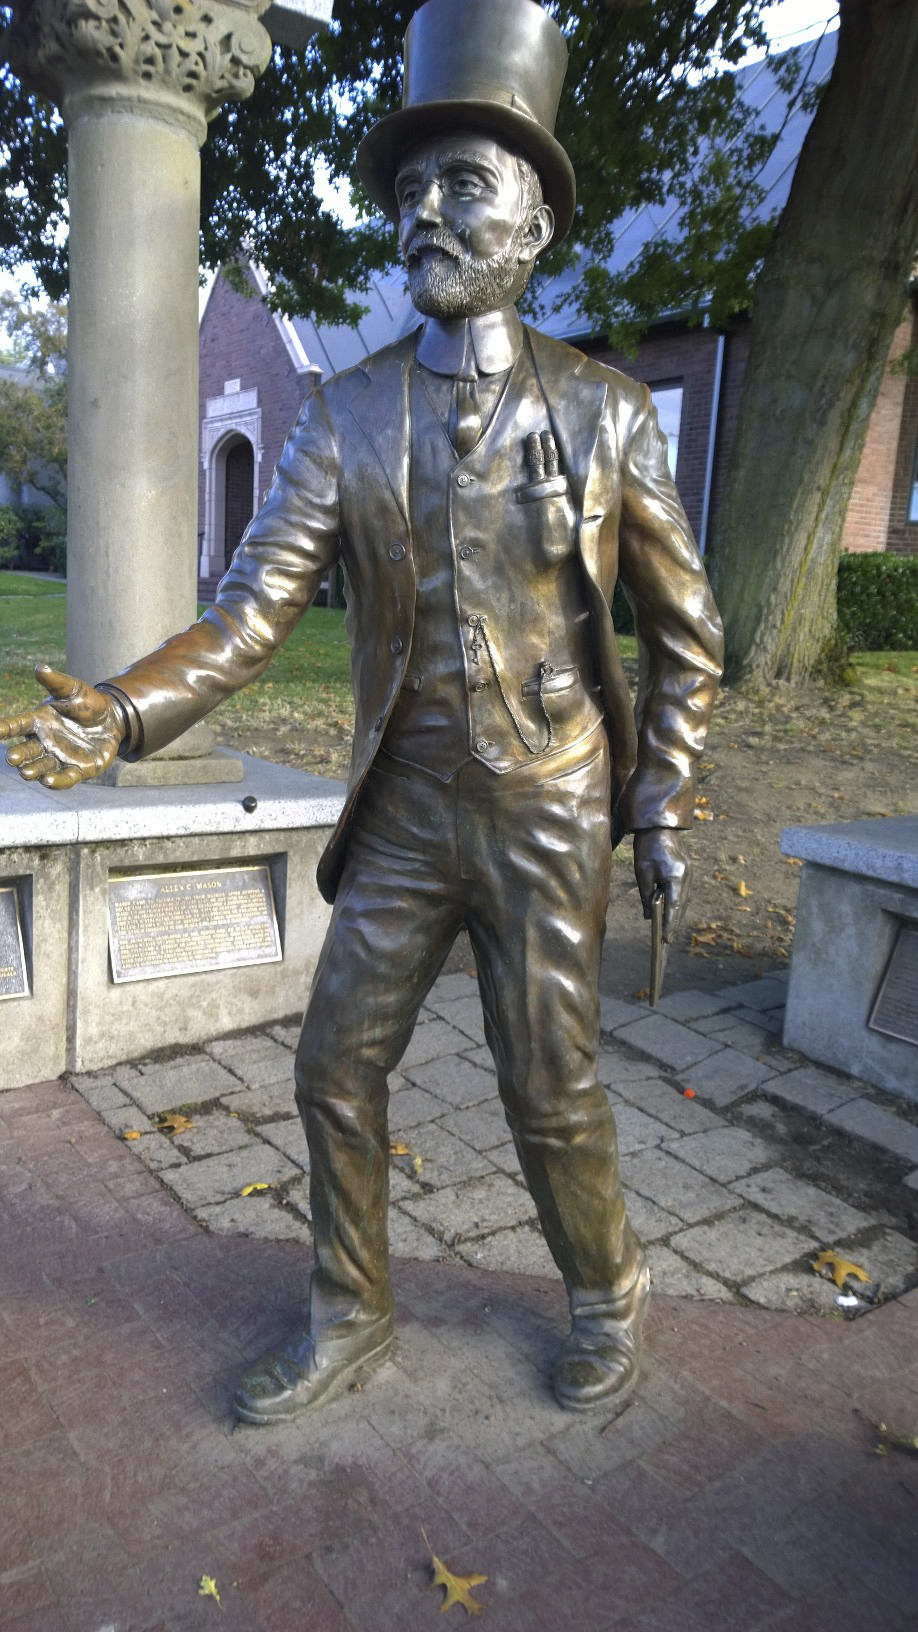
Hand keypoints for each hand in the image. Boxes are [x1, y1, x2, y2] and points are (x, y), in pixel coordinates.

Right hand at [0, 664, 124, 788]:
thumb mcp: (73, 689)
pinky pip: (65, 778)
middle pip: (26, 751)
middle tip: (12, 758)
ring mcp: (59, 757)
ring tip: (26, 772)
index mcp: (38, 721)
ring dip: (33, 771)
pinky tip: (49, 781)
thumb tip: (40, 667)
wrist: (113, 718)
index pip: (16, 725)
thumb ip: (56, 682)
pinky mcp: (78, 769)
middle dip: (18, 755)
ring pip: (41, 767)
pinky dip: (57, 781)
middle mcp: (45, 742)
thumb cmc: (87, 702)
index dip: (4, 728)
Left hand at [633, 828, 692, 943]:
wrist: (658, 826)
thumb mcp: (642, 873)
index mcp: (676, 877)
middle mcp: (687, 877)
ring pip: (683, 900)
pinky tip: (670, 912)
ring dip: (676, 914)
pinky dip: (676, 903)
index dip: (670, 925)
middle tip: (667, 942)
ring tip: (668, 931)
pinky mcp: (687, 871)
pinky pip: (683, 892)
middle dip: (674, 923)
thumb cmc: (647, 848)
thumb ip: (646, 896)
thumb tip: (650, 916)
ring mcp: (689, 874)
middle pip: (681, 906)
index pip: (674, 907)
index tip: (666, 940)